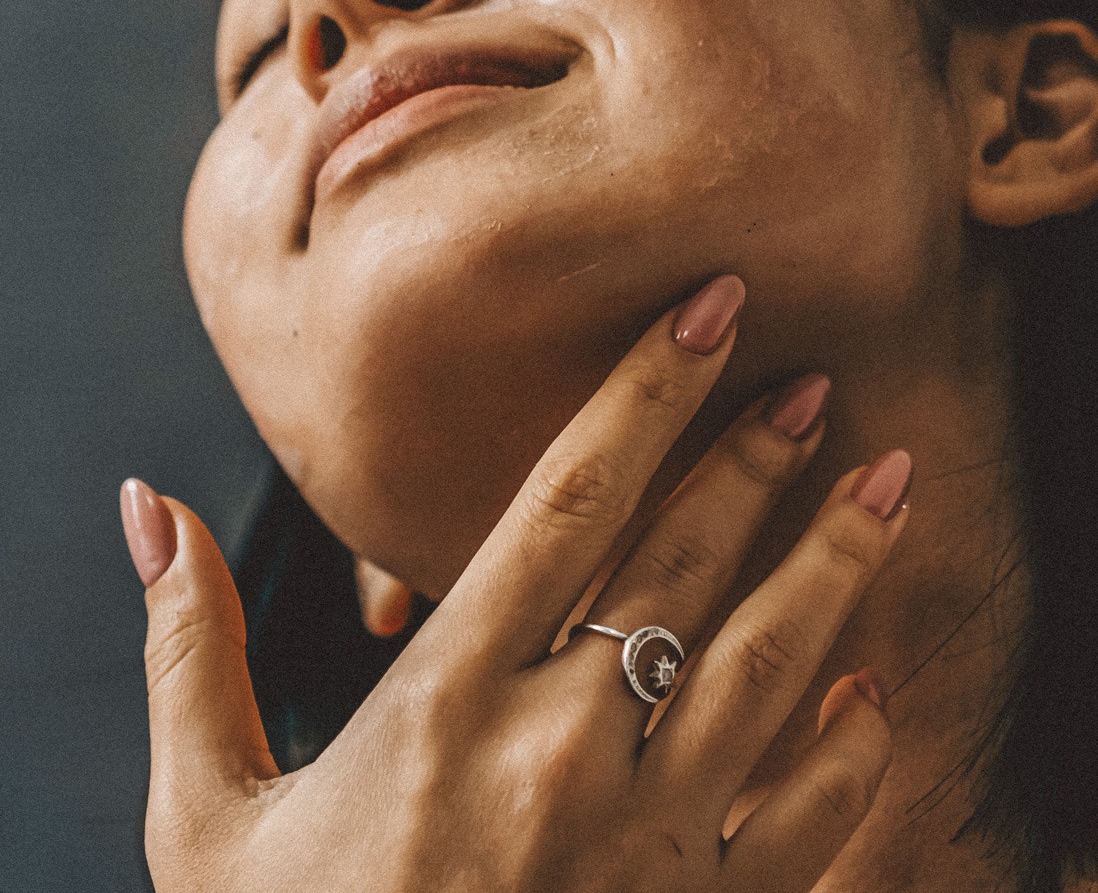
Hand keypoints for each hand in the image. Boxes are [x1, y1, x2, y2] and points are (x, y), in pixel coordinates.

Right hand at [121, 274, 910, 891]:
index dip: (648, 390)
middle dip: (757, 456)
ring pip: (772, 663)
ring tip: (895, 481)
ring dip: (838, 562)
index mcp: (448, 701)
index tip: (711, 310)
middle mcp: (561, 751)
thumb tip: (150, 512)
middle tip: (815, 382)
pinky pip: (810, 817)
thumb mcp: (207, 821)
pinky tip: (874, 689)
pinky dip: (852, 747)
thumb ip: (189, 652)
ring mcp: (651, 842)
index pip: (572, 497)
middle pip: (686, 560)